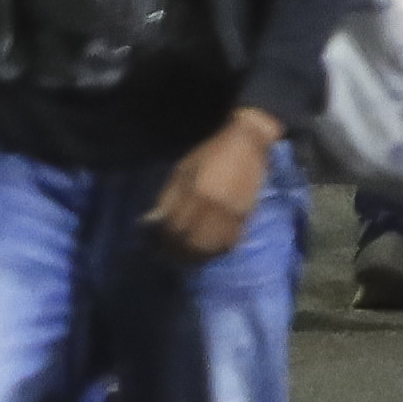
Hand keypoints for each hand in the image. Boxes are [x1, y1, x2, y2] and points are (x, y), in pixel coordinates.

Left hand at [144, 107, 281, 258]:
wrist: (247, 143)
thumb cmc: (210, 154)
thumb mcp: (183, 170)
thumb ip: (169, 197)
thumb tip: (155, 222)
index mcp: (196, 193)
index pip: (175, 227)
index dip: (165, 239)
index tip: (158, 243)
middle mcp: (215, 206)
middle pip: (193, 242)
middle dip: (179, 252)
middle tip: (170, 255)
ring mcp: (233, 213)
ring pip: (212, 246)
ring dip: (198, 256)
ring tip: (188, 257)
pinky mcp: (246, 215)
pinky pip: (230, 241)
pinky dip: (217, 250)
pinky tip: (209, 251)